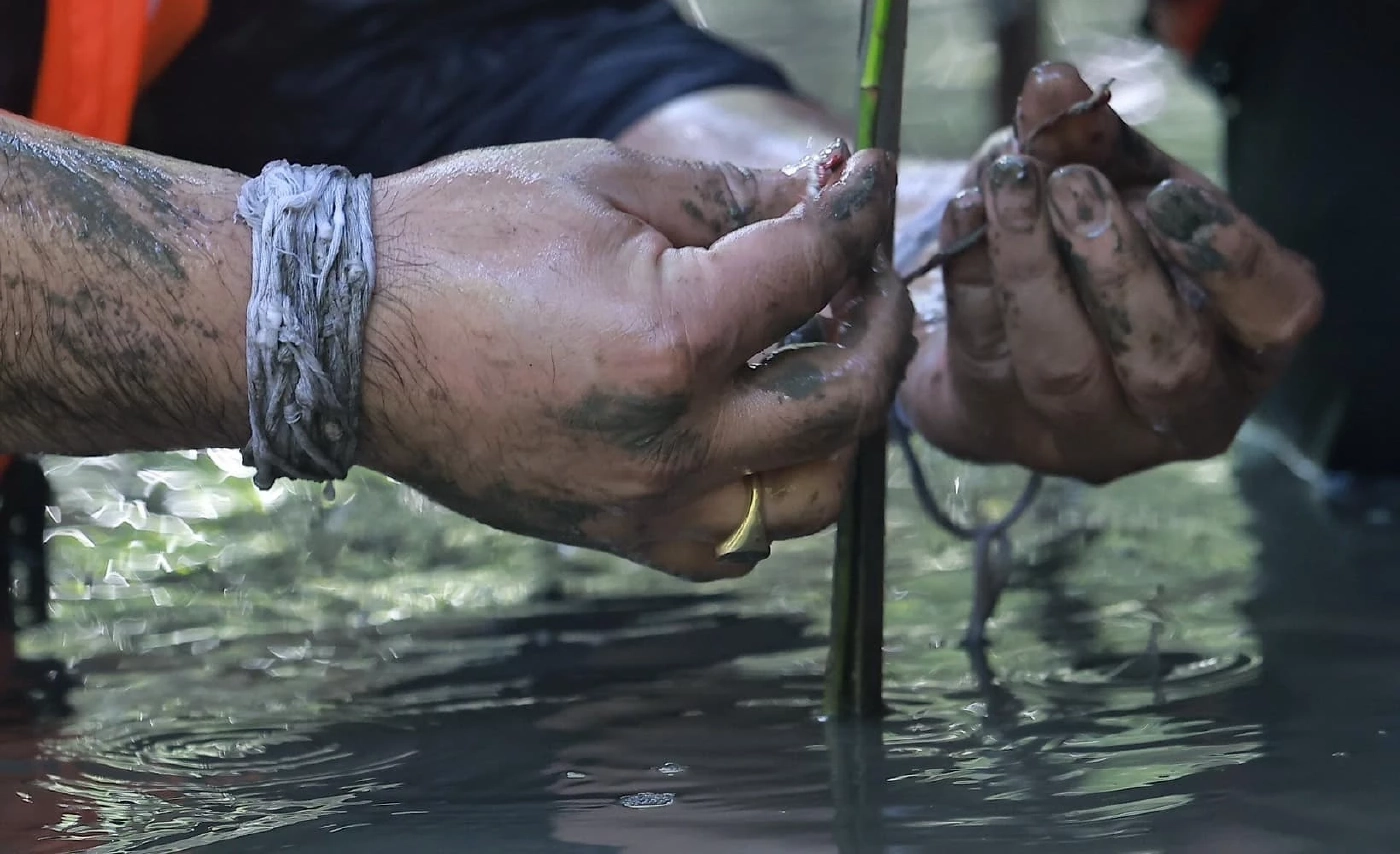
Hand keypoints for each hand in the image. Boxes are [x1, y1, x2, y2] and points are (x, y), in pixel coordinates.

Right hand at [365, 139, 912, 577]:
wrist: (349, 331)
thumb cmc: (458, 239)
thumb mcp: (603, 182)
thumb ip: (731, 195)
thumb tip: (820, 196)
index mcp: (673, 336)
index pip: (816, 270)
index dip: (859, 210)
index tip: (870, 182)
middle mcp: (675, 440)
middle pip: (846, 400)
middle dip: (882, 324)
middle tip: (867, 278)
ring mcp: (647, 503)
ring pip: (812, 498)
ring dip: (842, 427)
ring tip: (824, 362)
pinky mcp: (617, 535)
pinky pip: (734, 545)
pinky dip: (771, 498)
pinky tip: (760, 440)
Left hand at [896, 62, 1322, 482]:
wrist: (1006, 345)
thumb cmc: (1100, 264)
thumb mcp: (1120, 195)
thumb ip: (1098, 144)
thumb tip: (1051, 86)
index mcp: (1244, 349)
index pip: (1274, 319)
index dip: (1231, 262)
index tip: (1169, 195)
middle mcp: (1176, 411)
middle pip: (1163, 363)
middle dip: (1116, 267)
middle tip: (1072, 185)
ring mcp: (1082, 433)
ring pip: (1062, 368)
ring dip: (1030, 265)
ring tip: (1008, 183)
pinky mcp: (995, 424)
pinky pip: (981, 349)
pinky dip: (969, 271)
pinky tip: (963, 209)